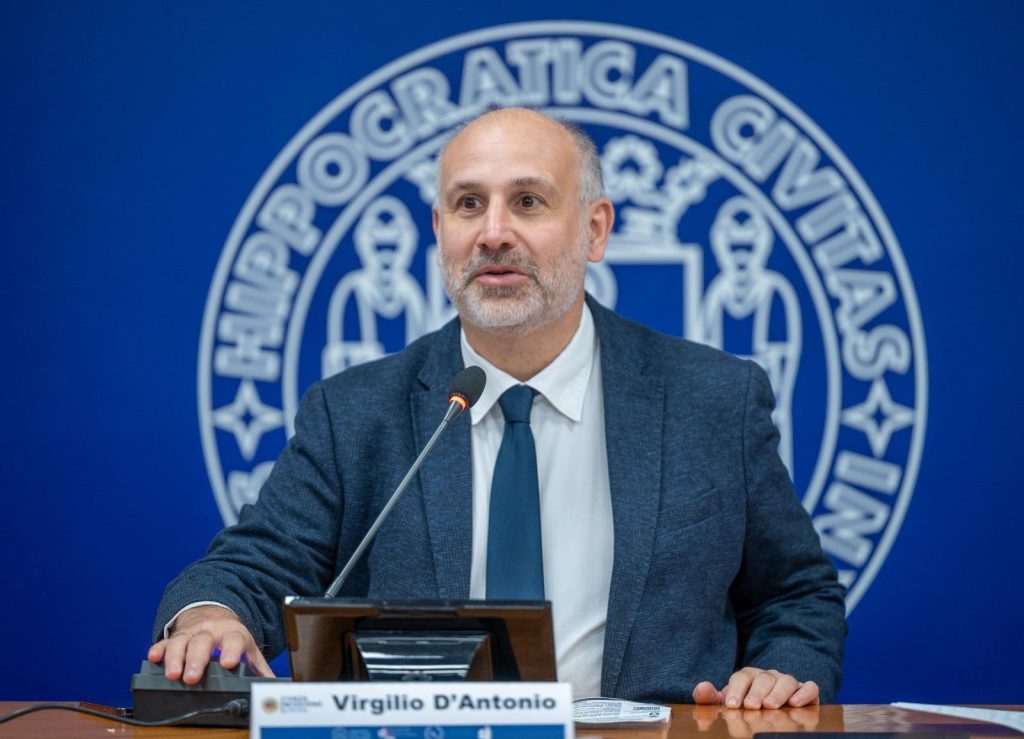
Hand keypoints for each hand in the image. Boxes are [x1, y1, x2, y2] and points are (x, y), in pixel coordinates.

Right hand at [147, 604, 273, 683]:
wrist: (215, 613)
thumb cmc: (232, 637)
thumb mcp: (248, 648)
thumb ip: (259, 667)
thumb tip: (274, 685)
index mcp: (233, 634)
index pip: (233, 640)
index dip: (231, 651)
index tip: (228, 662)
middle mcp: (211, 631)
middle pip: (203, 642)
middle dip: (197, 660)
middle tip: (191, 677)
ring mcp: (192, 632)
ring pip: (182, 642)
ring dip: (175, 658)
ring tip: (172, 674)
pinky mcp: (176, 636)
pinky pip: (166, 641)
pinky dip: (159, 649)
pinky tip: (154, 657)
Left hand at [692, 667, 818, 708]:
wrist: (770, 708)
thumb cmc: (745, 705)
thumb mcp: (728, 702)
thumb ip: (711, 697)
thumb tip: (701, 687)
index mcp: (748, 676)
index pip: (741, 677)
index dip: (735, 689)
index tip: (731, 704)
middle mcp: (768, 676)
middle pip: (763, 679)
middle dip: (756, 692)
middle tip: (751, 706)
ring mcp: (787, 682)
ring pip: (786, 681)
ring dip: (778, 693)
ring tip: (770, 706)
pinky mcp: (806, 691)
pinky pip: (809, 687)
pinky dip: (805, 693)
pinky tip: (796, 703)